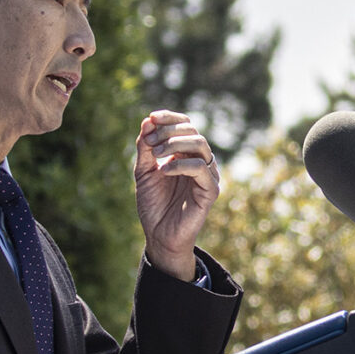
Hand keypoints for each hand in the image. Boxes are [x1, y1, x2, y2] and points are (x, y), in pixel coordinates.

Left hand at [132, 108, 218, 280]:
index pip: (185, 125)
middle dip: (168, 131)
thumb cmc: (153, 204)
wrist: (159, 235)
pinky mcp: (211, 190)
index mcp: (186, 154)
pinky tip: (163, 171)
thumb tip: (148, 120)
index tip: (151, 118)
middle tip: (149, 142)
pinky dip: (180, 164)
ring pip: (199, 144)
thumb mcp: (143, 171)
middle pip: (192, 131)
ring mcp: (208, 175)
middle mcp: (200, 161)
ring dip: (174, 143)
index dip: (170, 118)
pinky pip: (200, 168)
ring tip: (155, 155)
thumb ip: (145, 147)